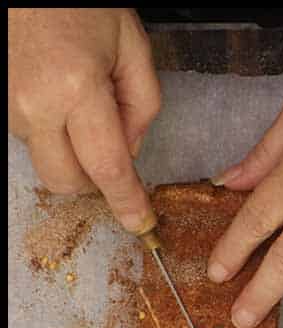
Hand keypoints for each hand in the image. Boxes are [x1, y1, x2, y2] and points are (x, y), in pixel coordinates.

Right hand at [7, 6, 158, 230]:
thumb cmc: (80, 3)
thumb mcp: (132, 47)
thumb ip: (142, 108)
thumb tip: (131, 153)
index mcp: (75, 89)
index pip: (107, 169)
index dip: (126, 202)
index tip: (140, 224)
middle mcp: (33, 103)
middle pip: (65, 180)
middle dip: (93, 181)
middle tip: (110, 151)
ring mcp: (6, 103)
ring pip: (44, 158)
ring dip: (68, 149)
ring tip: (78, 101)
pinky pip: (27, 135)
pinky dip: (49, 129)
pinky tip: (57, 94)